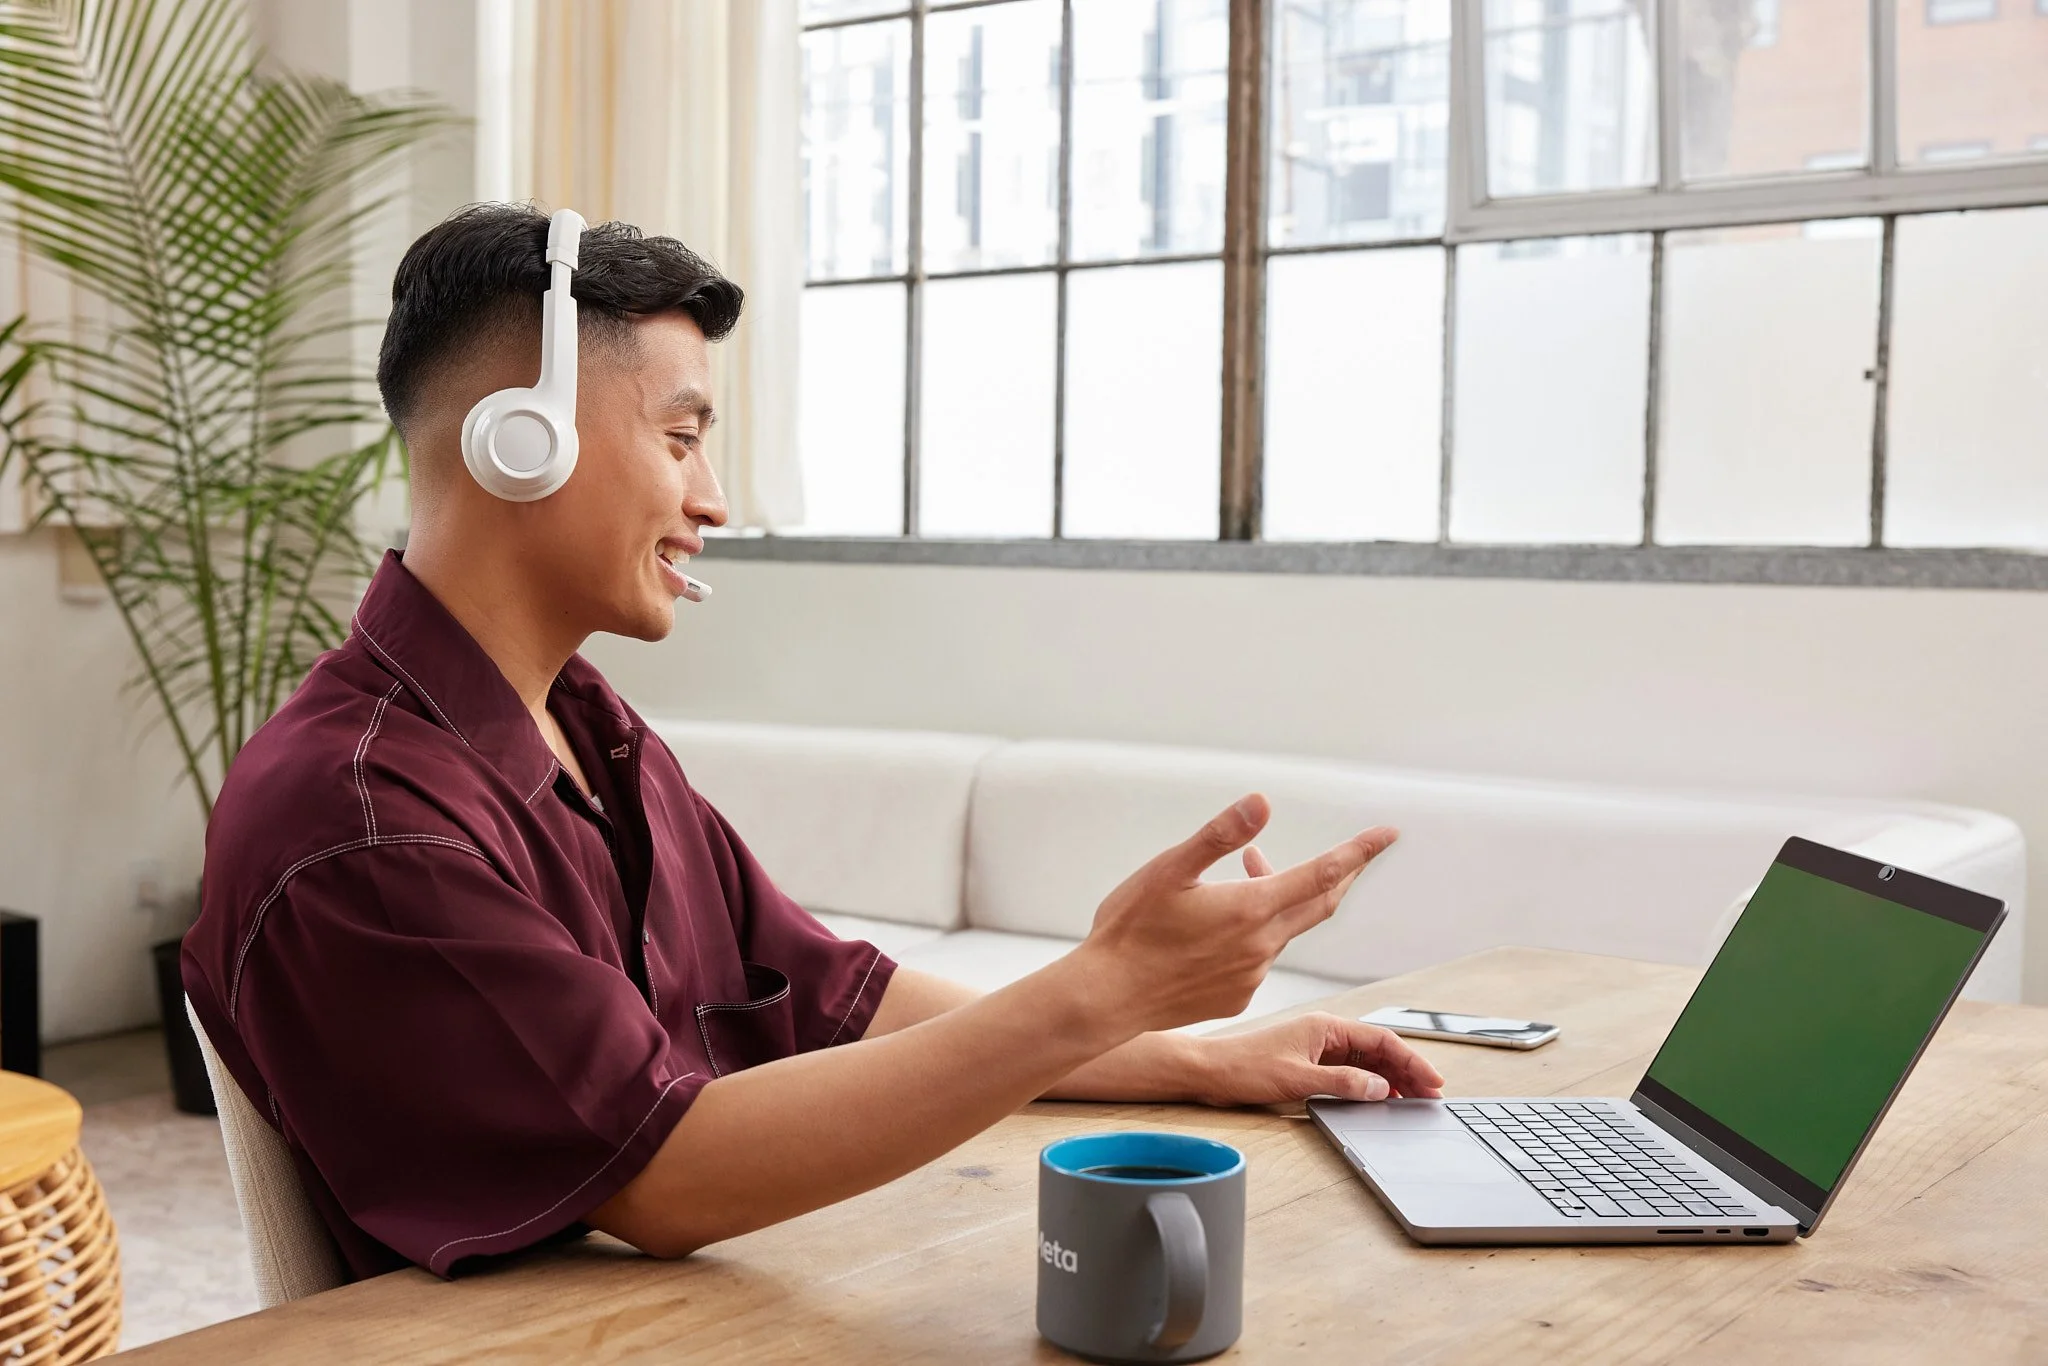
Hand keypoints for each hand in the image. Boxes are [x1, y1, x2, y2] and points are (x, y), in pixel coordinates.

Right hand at [1070, 794, 1397, 1034]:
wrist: (1106, 997)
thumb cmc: (1131, 931)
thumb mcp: (1170, 869)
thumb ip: (1219, 835)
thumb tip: (1261, 803)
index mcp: (1250, 908)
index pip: (1323, 873)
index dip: (1359, 852)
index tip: (1386, 835)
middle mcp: (1261, 945)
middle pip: (1320, 904)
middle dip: (1340, 875)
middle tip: (1353, 854)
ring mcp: (1252, 975)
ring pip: (1284, 928)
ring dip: (1279, 898)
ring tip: (1248, 873)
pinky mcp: (1237, 996)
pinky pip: (1261, 958)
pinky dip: (1257, 933)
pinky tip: (1220, 927)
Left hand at [1183, 1012, 1445, 1107]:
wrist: (1208, 1071)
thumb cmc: (1244, 1068)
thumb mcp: (1297, 1079)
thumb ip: (1342, 1082)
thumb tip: (1380, 1087)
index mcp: (1325, 1026)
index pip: (1381, 1040)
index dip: (1411, 1060)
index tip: (1433, 1080)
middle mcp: (1324, 1032)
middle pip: (1378, 1049)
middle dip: (1407, 1071)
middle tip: (1431, 1096)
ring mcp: (1316, 1046)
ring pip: (1366, 1060)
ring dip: (1391, 1077)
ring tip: (1413, 1099)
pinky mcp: (1308, 1061)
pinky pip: (1349, 1069)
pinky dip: (1369, 1082)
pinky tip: (1380, 1096)